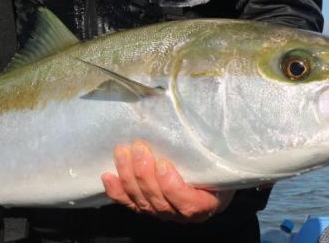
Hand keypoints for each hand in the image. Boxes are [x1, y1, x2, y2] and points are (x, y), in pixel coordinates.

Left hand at [102, 140, 233, 222]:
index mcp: (206, 204)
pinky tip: (108, 176)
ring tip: (122, 153)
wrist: (208, 173)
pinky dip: (117, 191)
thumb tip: (199, 114)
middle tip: (139, 148)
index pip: (187, 203)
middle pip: (158, 201)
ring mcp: (162, 211)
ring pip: (141, 201)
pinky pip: (128, 202)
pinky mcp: (145, 205)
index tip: (163, 164)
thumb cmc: (215, 162)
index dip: (172, 187)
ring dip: (129, 176)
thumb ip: (210, 144)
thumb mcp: (220, 155)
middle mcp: (182, 213)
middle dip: (144, 174)